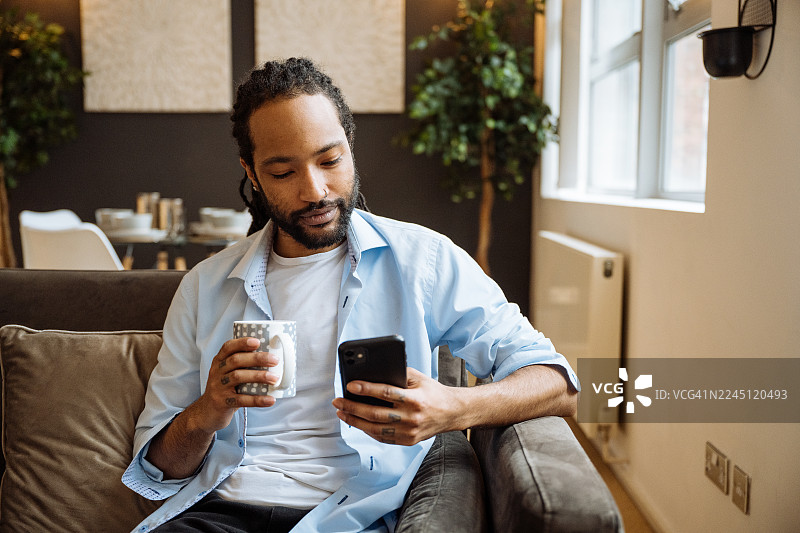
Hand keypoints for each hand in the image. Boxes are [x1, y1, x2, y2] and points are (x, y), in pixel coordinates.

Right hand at [191, 337, 280, 433]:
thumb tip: (273, 358)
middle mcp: (217, 372)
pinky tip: (270, 400)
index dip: (242, 343)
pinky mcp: (222, 402)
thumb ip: (243, 365)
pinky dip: (257, 400)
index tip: (258, 341)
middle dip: (257, 358)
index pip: (228, 347)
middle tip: (275, 360)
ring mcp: (218, 387)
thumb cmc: (225, 389)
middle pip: (235, 360)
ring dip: (259, 376)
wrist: (207, 413)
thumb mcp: (228, 374)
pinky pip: (241, 400)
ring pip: (238, 377)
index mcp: (219, 361)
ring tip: (275, 379)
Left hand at [332, 368, 465, 445]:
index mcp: (415, 400)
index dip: (366, 389)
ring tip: (342, 413)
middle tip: (338, 401)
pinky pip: (383, 437)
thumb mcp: (419, 378)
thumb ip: (398, 374)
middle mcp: (412, 418)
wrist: (452, 413)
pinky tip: (357, 423)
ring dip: (355, 421)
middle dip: (353, 408)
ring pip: (376, 429)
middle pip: (376, 414)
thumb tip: (373, 373)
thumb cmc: (433, 392)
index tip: (350, 386)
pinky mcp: (408, 441)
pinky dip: (367, 430)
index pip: (386, 393)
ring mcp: (409, 432)